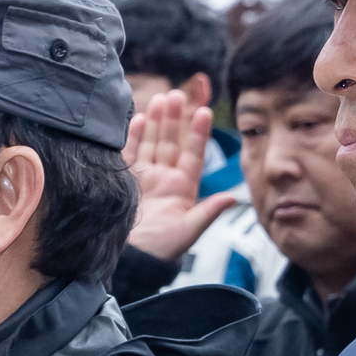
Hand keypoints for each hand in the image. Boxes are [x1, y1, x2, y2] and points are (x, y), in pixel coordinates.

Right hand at [122, 90, 236, 262]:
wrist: (128, 260)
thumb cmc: (160, 251)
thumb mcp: (188, 232)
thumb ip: (208, 213)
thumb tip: (233, 199)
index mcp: (182, 189)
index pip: (194, 155)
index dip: (198, 134)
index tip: (204, 112)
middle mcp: (164, 179)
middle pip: (171, 143)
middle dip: (174, 119)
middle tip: (177, 95)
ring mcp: (143, 178)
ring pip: (151, 143)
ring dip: (155, 121)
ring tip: (160, 98)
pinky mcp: (123, 180)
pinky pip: (128, 153)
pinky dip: (132, 136)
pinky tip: (136, 118)